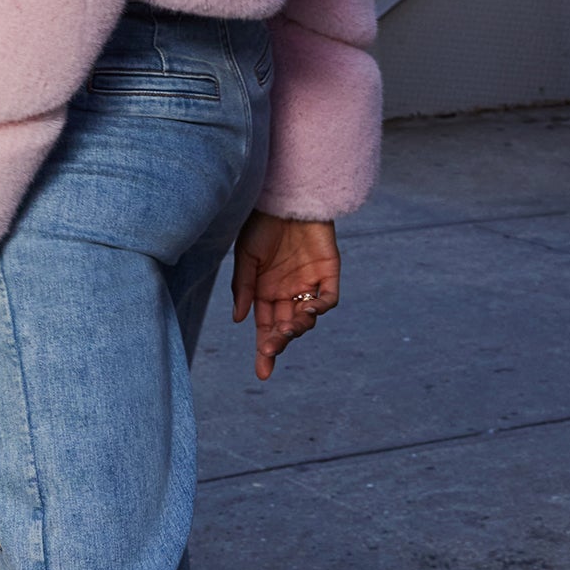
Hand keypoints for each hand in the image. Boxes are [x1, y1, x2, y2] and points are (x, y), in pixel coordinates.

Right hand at [231, 211, 338, 381]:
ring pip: (306, 317)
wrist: (285, 195)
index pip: (266, 328)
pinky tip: (308, 310)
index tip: (263, 373)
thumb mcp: (246, 257)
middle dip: (279, 341)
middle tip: (272, 348)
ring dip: (298, 327)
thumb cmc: (261, 224)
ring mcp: (308, 284)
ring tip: (288, 328)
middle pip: (285, 327)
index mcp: (265, 292)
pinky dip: (320, 308)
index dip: (265, 350)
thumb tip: (241, 321)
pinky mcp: (328, 272)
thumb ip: (244, 288)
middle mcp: (287, 292)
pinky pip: (328, 299)